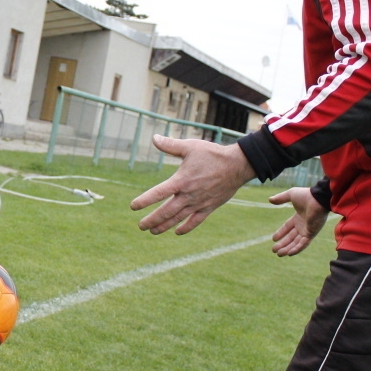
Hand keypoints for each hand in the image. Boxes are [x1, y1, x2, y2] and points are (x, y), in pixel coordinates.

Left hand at [130, 134, 255, 234]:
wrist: (237, 165)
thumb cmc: (212, 154)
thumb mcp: (190, 146)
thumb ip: (170, 145)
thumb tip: (154, 138)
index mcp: (181, 180)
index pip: (158, 193)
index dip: (144, 201)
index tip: (133, 206)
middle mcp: (188, 195)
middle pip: (166, 212)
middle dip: (152, 220)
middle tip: (140, 226)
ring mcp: (199, 203)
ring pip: (178, 219)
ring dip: (164, 226)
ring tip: (152, 231)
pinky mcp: (209, 207)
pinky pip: (196, 221)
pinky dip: (186, 228)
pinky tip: (177, 232)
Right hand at [268, 187, 328, 256]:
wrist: (318, 198)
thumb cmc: (306, 195)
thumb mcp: (290, 195)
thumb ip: (280, 198)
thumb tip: (270, 200)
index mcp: (298, 217)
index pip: (288, 227)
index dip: (280, 233)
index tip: (273, 239)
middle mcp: (303, 225)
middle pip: (291, 237)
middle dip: (282, 244)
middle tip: (274, 250)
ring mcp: (308, 230)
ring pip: (296, 242)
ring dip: (288, 249)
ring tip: (279, 254)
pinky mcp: (311, 233)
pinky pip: (303, 243)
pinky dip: (297, 249)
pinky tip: (289, 253)